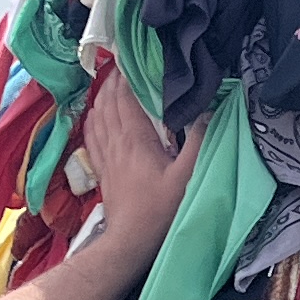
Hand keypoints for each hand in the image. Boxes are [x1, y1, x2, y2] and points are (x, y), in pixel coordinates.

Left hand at [78, 48, 200, 256]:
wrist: (130, 242)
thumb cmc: (161, 210)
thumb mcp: (188, 176)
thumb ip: (198, 141)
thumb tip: (207, 110)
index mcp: (135, 140)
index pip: (125, 98)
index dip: (127, 76)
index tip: (132, 57)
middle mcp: (116, 143)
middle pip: (108, 103)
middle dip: (114, 81)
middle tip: (122, 64)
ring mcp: (106, 157)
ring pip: (97, 117)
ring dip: (102, 97)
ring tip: (109, 82)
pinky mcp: (103, 170)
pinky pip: (92, 136)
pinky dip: (92, 119)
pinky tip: (94, 114)